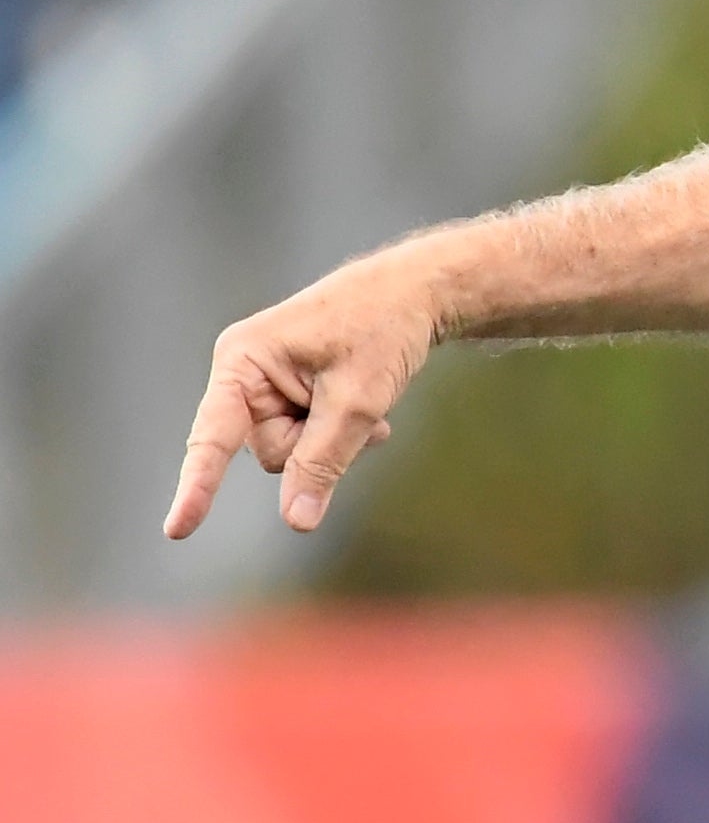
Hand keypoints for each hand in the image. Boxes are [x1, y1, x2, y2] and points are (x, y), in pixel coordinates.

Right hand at [167, 248, 435, 539]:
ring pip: (291, 448)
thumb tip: (296, 521)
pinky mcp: (287, 388)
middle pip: (268, 449)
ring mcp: (265, 381)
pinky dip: (338, 429)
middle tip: (355, 403)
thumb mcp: (357, 402)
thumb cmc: (384, 330)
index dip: (198, 486)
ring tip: (363, 396)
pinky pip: (305, 434)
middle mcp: (243, 371)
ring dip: (333, 436)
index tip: (177, 530)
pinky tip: (366, 408)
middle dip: (316, 443)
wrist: (416, 292)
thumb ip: (323, 461)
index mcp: (243, 361)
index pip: (215, 436)